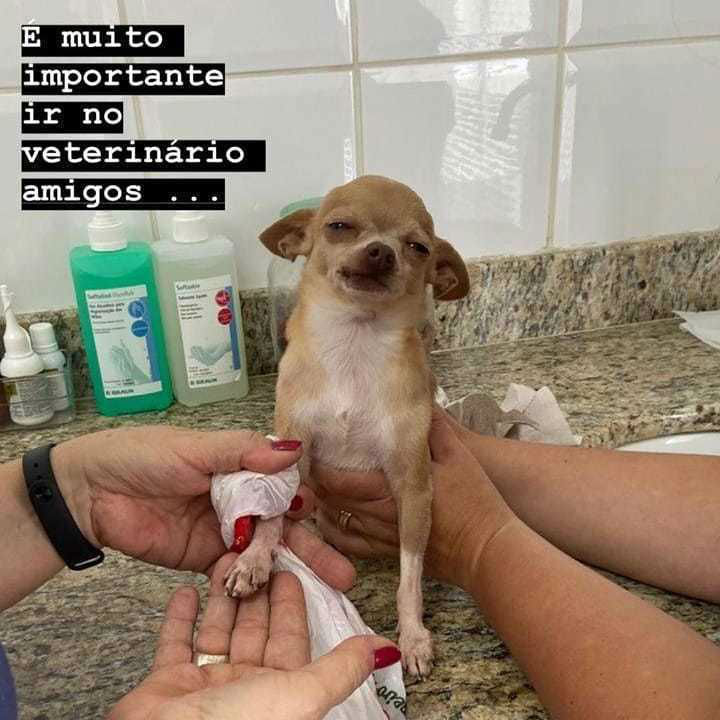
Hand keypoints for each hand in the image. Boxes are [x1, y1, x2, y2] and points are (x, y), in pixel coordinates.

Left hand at [51, 427, 305, 574]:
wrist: (90, 493)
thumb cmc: (142, 457)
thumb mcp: (195, 448)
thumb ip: (242, 452)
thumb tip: (293, 449)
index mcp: (239, 466)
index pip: (281, 487)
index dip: (303, 503)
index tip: (322, 517)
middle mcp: (238, 500)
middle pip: (281, 525)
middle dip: (311, 547)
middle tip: (342, 572)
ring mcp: (223, 531)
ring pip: (265, 551)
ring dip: (291, 569)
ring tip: (324, 587)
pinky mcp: (204, 559)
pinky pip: (236, 571)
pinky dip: (252, 580)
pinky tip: (271, 592)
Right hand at [108, 553, 399, 719]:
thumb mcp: (300, 696)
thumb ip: (339, 669)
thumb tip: (385, 650)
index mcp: (278, 692)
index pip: (290, 638)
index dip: (291, 604)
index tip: (290, 570)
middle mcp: (243, 689)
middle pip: (253, 630)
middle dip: (255, 593)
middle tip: (254, 555)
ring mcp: (203, 688)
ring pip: (217, 630)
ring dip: (221, 596)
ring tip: (221, 561)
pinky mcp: (164, 686)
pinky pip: (174, 643)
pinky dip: (180, 618)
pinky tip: (185, 590)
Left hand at [310, 408, 517, 588]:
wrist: (488, 549)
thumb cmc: (475, 500)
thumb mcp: (457, 454)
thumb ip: (433, 426)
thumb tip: (418, 397)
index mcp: (389, 489)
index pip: (338, 478)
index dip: (318, 464)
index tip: (312, 446)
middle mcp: (377, 515)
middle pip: (330, 499)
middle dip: (315, 481)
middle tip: (307, 462)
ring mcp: (380, 537)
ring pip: (334, 521)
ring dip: (321, 504)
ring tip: (314, 485)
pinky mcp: (386, 553)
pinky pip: (349, 543)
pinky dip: (333, 529)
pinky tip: (330, 516)